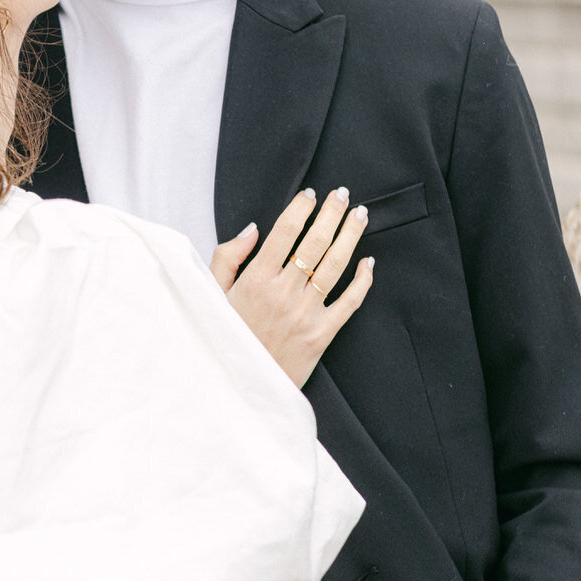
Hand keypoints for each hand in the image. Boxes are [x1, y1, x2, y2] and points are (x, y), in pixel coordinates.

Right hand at [210, 187, 372, 387]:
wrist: (241, 387)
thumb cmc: (225, 337)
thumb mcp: (211, 295)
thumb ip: (227, 258)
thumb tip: (252, 229)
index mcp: (255, 279)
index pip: (285, 231)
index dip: (301, 208)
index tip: (310, 195)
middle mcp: (283, 292)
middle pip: (315, 242)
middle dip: (332, 213)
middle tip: (342, 194)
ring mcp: (306, 313)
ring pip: (335, 265)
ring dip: (351, 235)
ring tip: (360, 215)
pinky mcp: (322, 334)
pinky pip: (350, 302)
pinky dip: (363, 280)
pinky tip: (368, 262)